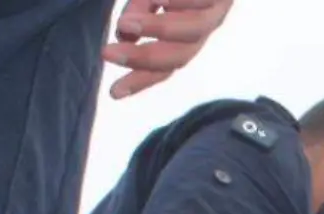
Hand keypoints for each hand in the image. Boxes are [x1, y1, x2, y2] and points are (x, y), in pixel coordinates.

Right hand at [102, 0, 233, 99]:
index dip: (141, 80)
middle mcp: (203, 26)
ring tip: (126, 24)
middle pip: (179, 56)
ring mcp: (216, 8)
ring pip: (192, 30)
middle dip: (142, 58)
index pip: (164, 65)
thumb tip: (126, 35)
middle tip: (106, 55)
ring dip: (157, 29)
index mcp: (186, 33)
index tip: (113, 93)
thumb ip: (139, 14)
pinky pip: (203, 1)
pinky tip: (159, 0)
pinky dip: (179, 2)